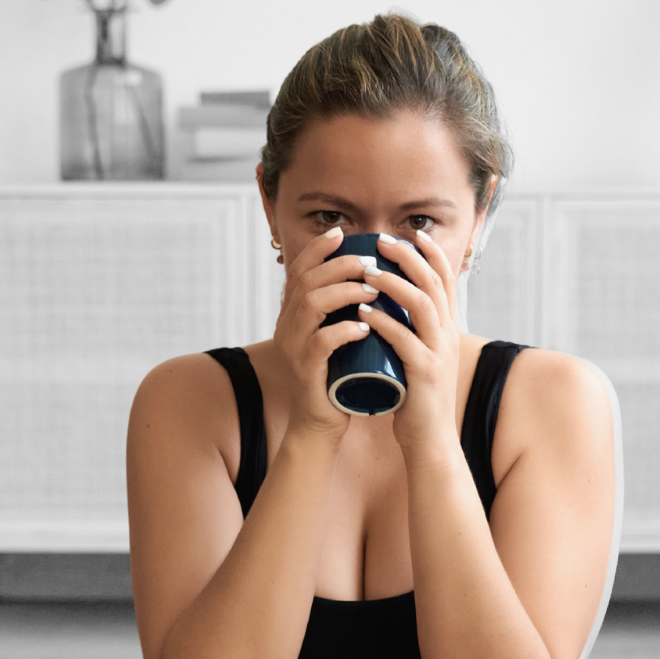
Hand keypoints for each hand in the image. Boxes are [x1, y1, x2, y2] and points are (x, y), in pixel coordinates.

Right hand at [267, 226, 380, 444]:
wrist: (320, 424)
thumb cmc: (336, 378)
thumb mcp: (336, 337)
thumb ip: (342, 312)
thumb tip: (371, 280)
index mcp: (293, 315)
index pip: (299, 270)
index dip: (318, 248)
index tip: (343, 234)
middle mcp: (287, 326)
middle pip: (307, 281)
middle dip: (340, 265)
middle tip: (370, 263)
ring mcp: (293, 348)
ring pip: (311, 304)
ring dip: (344, 292)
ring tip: (372, 291)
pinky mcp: (305, 370)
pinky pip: (320, 342)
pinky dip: (343, 331)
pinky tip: (363, 327)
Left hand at [357, 230, 464, 458]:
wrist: (430, 441)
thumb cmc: (417, 399)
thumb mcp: (419, 357)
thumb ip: (411, 333)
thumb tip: (390, 308)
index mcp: (448, 330)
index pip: (446, 280)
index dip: (430, 253)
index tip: (410, 234)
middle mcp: (448, 336)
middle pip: (434, 283)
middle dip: (408, 257)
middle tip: (382, 241)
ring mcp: (438, 353)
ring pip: (422, 304)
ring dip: (393, 283)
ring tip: (368, 271)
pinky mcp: (425, 373)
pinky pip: (404, 338)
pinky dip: (383, 321)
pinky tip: (363, 310)